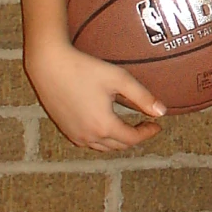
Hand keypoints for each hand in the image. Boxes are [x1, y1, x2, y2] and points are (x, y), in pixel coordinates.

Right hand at [24, 37, 163, 152]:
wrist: (49, 65)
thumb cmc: (84, 69)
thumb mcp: (118, 79)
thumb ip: (142, 97)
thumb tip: (162, 112)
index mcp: (104, 125)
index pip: (132, 139)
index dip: (147, 133)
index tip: (157, 125)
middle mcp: (88, 136)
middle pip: (119, 145)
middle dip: (134, 137)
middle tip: (145, 124)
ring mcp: (75, 135)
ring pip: (103, 147)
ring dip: (118, 140)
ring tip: (127, 126)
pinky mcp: (65, 130)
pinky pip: (88, 142)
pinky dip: (101, 139)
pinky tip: (105, 126)